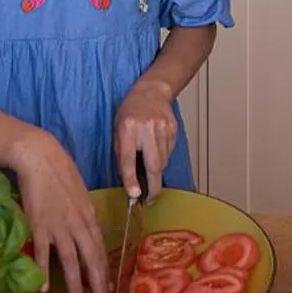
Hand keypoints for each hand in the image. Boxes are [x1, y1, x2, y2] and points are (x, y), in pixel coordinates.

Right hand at [9, 130, 109, 292]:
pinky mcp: (39, 225)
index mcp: (89, 215)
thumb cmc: (59, 170)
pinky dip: (44, 271)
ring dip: (76, 284)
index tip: (111, 288)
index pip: (100, 248)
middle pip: (92, 258)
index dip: (106, 270)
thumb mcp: (79, 192)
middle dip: (99, 284)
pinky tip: (45, 288)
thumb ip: (82, 213)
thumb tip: (86, 227)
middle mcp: (78, 223)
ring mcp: (59, 226)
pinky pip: (43, 253)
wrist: (40, 157)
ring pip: (71, 260)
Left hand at [114, 77, 178, 200]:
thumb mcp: (118, 130)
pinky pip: (168, 153)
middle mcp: (147, 128)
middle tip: (149, 200)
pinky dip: (162, 158)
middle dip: (153, 187)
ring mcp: (163, 128)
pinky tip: (155, 150)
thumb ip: (122, 153)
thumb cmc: (130, 112)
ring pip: (162, 162)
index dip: (131, 179)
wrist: (151, 92)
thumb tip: (129, 181)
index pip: (128, 158)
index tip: (134, 195)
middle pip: (154, 165)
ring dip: (156, 171)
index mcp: (128, 127)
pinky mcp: (173, 130)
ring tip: (149, 169)